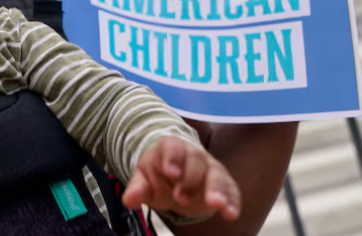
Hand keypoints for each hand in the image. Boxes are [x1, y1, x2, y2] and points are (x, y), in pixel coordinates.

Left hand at [123, 136, 240, 220]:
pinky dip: (233, 201)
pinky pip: (231, 190)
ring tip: (216, 204)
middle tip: (181, 198)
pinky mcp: (225, 183)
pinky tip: (231, 213)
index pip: (173, 147)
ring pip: (217, 174)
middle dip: (190, 179)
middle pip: (196, 160)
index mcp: (170, 148)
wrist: (175, 176)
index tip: (171, 173)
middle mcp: (194, 154)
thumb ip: (138, 188)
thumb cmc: (159, 175)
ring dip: (217, 190)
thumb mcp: (144, 181)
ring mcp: (211, 167)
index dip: (173, 158)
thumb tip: (129, 200)